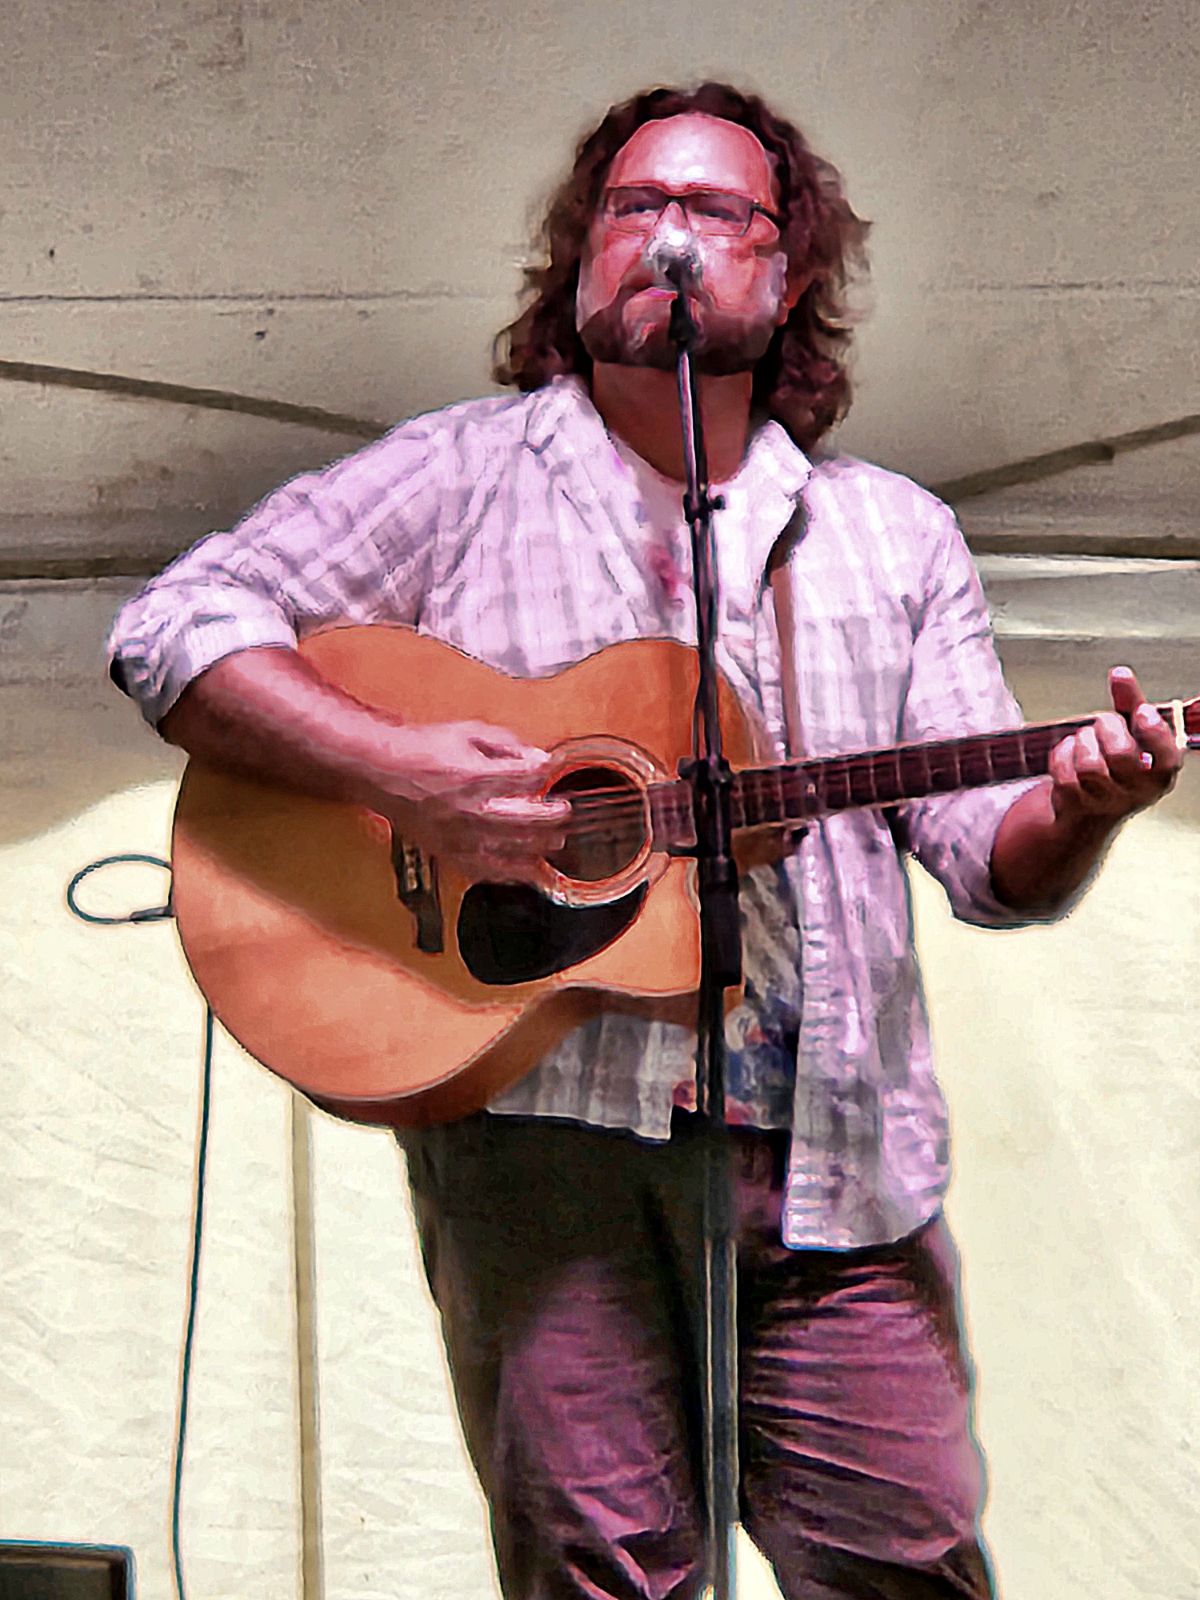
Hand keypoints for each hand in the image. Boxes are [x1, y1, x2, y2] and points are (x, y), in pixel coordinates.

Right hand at [377, 720, 568, 880]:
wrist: (382, 771)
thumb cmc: (422, 750)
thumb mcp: (468, 733)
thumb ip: (506, 744)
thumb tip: (536, 758)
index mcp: (474, 777)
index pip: (525, 779)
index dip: (543, 772)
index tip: (550, 769)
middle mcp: (468, 811)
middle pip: (525, 821)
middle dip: (551, 818)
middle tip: (563, 813)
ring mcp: (458, 836)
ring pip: (509, 851)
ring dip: (537, 848)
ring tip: (554, 844)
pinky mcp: (448, 851)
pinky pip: (484, 870)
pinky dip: (507, 873)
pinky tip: (523, 870)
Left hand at [1048, 666, 1181, 825]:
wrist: (1090, 806)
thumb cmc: (1116, 764)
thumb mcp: (1131, 733)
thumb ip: (1129, 703)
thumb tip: (1120, 673)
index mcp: (1160, 772)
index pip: (1166, 756)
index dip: (1154, 732)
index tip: (1142, 711)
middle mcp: (1138, 791)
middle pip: (1120, 753)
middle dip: (1107, 727)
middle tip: (1104, 722)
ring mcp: (1107, 802)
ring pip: (1089, 764)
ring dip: (1083, 741)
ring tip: (1086, 738)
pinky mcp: (1076, 806)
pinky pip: (1064, 773)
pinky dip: (1062, 755)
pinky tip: (1070, 753)